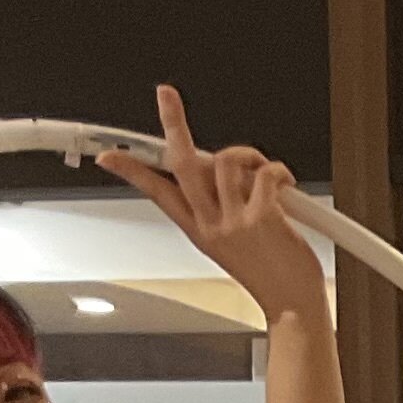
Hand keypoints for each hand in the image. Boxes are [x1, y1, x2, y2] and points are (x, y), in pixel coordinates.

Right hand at [100, 84, 322, 317]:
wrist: (293, 308)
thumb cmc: (270, 276)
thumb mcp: (230, 245)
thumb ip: (220, 207)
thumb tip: (221, 167)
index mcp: (198, 230)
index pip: (156, 192)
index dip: (131, 171)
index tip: (109, 156)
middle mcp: (211, 225)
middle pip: (182, 163)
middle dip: (173, 123)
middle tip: (165, 94)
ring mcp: (234, 222)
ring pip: (228, 161)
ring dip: (251, 156)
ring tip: (268, 173)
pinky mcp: (262, 219)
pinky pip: (265, 174)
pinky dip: (279, 171)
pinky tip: (287, 184)